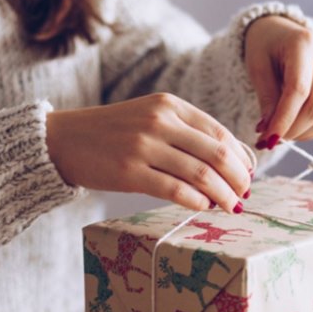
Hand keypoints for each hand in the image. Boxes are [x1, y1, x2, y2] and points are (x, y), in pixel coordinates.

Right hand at [46, 93, 252, 212]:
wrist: (64, 140)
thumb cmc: (114, 135)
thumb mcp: (152, 120)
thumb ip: (188, 135)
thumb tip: (236, 162)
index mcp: (169, 105)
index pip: (220, 132)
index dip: (241, 158)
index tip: (248, 175)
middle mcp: (159, 121)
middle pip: (217, 153)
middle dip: (238, 179)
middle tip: (244, 195)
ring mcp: (143, 146)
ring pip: (201, 174)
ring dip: (222, 194)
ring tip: (230, 207)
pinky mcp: (129, 172)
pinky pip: (175, 190)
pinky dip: (197, 201)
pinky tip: (203, 207)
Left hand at [244, 15, 312, 148]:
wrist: (280, 33)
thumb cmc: (265, 47)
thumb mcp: (257, 67)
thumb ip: (266, 99)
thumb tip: (269, 133)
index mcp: (304, 43)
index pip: (299, 90)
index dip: (284, 119)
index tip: (267, 139)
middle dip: (292, 130)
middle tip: (270, 140)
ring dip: (302, 133)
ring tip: (280, 132)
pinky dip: (311, 129)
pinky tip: (293, 127)